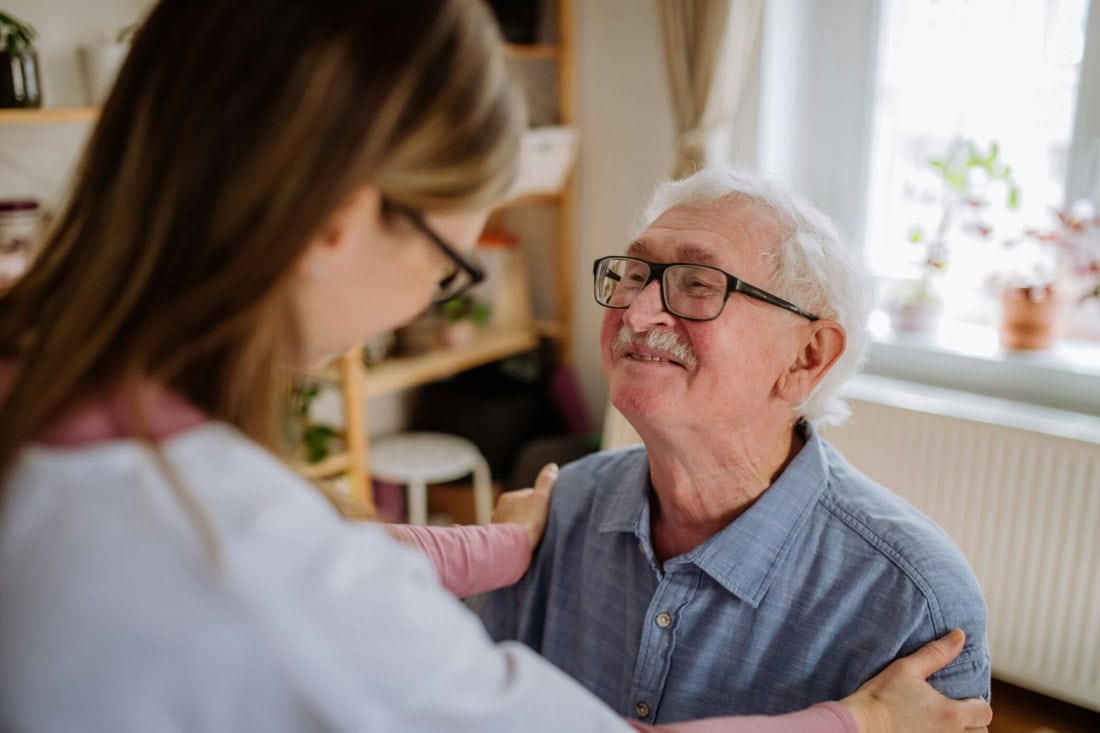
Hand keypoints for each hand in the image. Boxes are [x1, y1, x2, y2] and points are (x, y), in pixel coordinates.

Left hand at [491, 463, 556, 549]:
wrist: (515, 545)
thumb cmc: (529, 520)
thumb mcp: (542, 497)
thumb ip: (546, 481)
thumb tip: (552, 467)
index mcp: (508, 497)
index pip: (527, 496)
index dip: (539, 502)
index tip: (547, 511)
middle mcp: (499, 509)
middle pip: (519, 509)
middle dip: (528, 514)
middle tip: (541, 524)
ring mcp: (497, 525)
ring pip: (513, 523)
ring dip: (521, 526)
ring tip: (533, 535)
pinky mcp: (497, 539)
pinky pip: (509, 535)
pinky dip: (516, 537)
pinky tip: (524, 543)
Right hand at [841, 629, 991, 732]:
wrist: (861, 725)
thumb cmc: (882, 697)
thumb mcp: (907, 669)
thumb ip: (936, 653)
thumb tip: (959, 635)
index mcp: (952, 714)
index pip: (984, 711)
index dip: (976, 702)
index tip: (962, 697)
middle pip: (980, 732)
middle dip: (973, 722)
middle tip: (954, 711)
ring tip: (943, 723)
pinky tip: (930, 730)